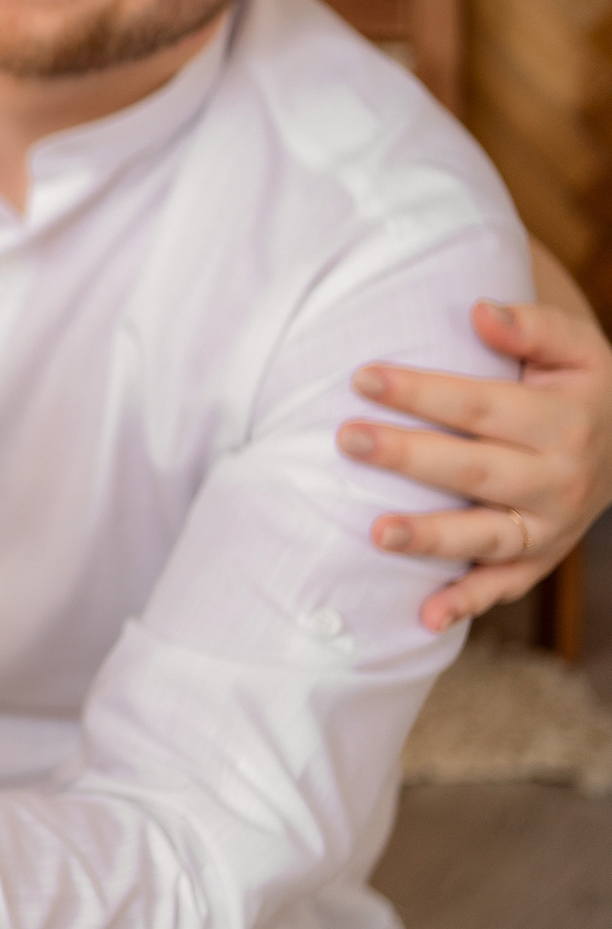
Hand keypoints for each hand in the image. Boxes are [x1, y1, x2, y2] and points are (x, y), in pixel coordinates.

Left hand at [342, 291, 611, 631]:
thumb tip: (480, 310)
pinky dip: (467, 603)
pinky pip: (504, 586)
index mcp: (565, 423)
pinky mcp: (539, 559)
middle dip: (408, 456)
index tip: (362, 376)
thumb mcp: (576, 347)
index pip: (482, 407)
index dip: (422, 391)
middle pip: (474, 470)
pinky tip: (425, 617)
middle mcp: (560, 480)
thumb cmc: (581, 386)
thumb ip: (533, 326)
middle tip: (347, 438)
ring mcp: (550, 527)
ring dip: (430, 537)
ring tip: (374, 533)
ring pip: (485, 536)